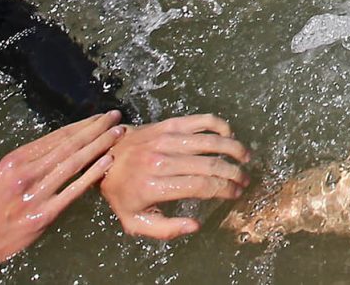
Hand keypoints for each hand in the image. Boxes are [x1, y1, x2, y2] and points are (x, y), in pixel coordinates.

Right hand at [0, 112, 123, 283]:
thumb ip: (26, 161)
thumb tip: (57, 145)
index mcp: (14, 160)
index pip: (56, 137)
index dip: (80, 125)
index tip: (98, 117)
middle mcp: (25, 173)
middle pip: (69, 145)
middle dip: (95, 129)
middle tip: (116, 116)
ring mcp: (35, 194)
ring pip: (74, 163)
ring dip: (99, 145)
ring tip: (118, 133)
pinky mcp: (44, 215)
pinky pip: (73, 190)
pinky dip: (92, 174)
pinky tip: (108, 162)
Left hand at [101, 114, 251, 238]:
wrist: (103, 157)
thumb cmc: (122, 193)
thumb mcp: (135, 221)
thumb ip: (165, 229)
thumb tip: (195, 225)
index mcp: (154, 186)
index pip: (200, 186)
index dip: (224, 190)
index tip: (235, 194)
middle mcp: (161, 160)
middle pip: (209, 165)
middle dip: (234, 173)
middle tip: (245, 179)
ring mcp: (166, 139)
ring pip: (210, 141)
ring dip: (233, 149)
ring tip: (246, 158)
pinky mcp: (168, 124)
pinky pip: (201, 121)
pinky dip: (220, 126)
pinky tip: (229, 135)